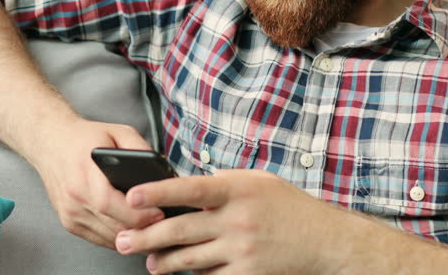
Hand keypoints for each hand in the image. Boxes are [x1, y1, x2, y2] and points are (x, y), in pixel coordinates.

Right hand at [30, 119, 165, 247]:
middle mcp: (74, 196)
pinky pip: (101, 239)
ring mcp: (70, 213)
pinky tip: (134, 229)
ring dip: (133, 237)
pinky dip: (119, 237)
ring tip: (156, 229)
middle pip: (113, 226)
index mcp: (84, 171)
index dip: (137, 214)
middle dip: (143, 229)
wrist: (51, 142)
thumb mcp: (118, 132)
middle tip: (166, 225)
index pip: (109, 203)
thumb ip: (141, 149)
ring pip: (109, 238)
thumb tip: (162, 173)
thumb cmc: (85, 137)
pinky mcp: (69, 223)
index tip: (160, 213)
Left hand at [114, 169, 343, 273]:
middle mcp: (237, 220)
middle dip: (146, 237)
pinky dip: (196, 274)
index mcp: (237, 189)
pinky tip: (185, 271)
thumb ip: (221, 184)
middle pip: (181, 229)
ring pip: (190, 259)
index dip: (158, 192)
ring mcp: (242, 250)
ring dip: (164, 262)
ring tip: (150, 262)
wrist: (325, 240)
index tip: (132, 195)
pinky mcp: (248, 274)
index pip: (189, 188)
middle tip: (122, 241)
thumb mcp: (256, 182)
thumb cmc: (288, 206)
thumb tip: (183, 190)